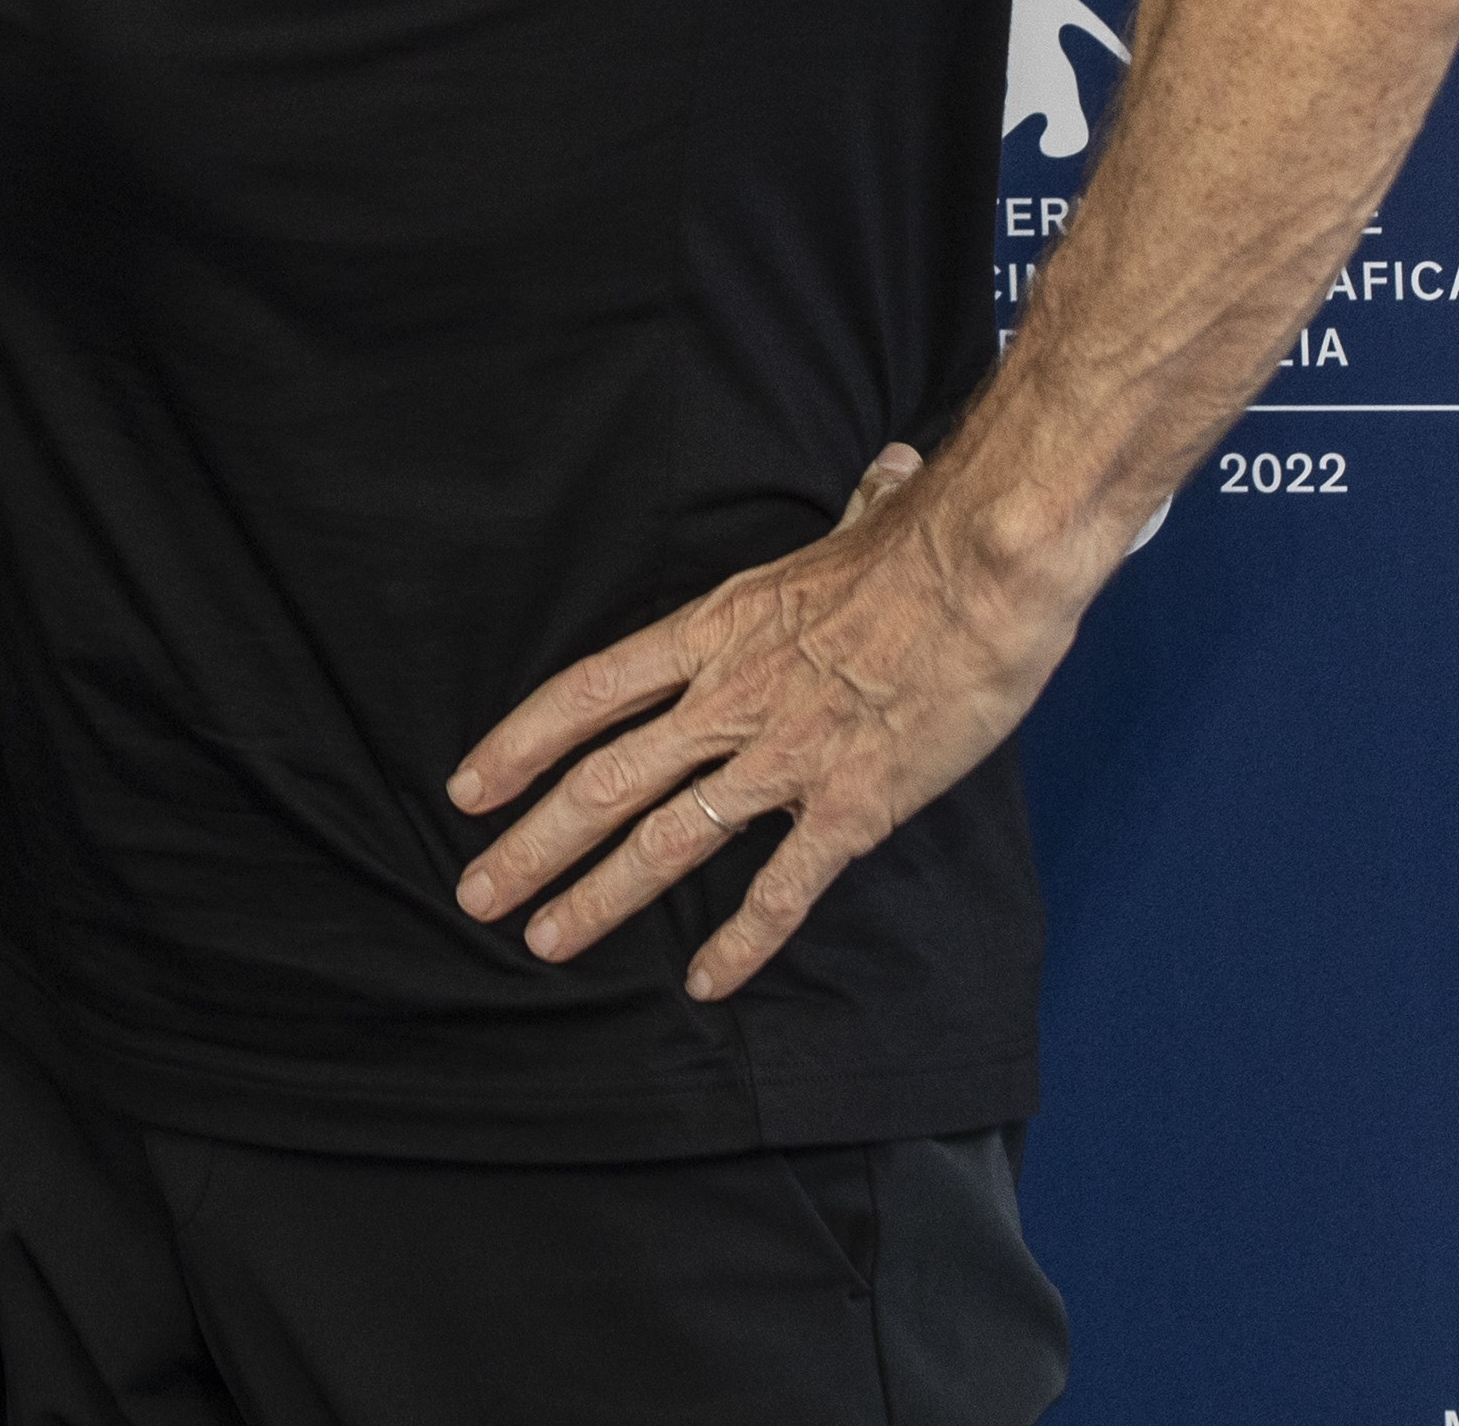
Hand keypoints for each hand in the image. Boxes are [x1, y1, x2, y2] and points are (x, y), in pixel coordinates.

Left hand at [445, 444, 1089, 1002]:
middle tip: (476, 895)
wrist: (989, 567)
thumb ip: (860, 512)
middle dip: (532, 844)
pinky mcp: (851, 805)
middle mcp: (731, 698)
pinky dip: (741, 942)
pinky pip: (782, 889)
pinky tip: (706, 983)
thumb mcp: (871, 519)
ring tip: (546, 942)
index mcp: (719, 629)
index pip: (590, 692)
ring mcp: (786, 756)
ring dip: (599, 896)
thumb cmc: (932, 539)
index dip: (520, 744)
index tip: (470, 790)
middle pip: (605, 779)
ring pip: (668, 840)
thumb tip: (887, 474)